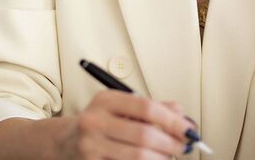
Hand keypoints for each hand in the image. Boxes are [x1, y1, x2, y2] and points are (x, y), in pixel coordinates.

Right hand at [59, 91, 192, 158]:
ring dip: (161, 159)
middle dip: (171, 144)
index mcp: (105, 101)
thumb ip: (152, 108)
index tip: (189, 130)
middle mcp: (94, 121)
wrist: (64, 142)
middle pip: (144, 135)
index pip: (146, 108)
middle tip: (184, 147)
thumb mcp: (121, 108)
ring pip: (138, 157)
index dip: (173, 121)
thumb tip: (182, 116)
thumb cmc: (100, 124)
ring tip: (168, 156)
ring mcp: (90, 146)